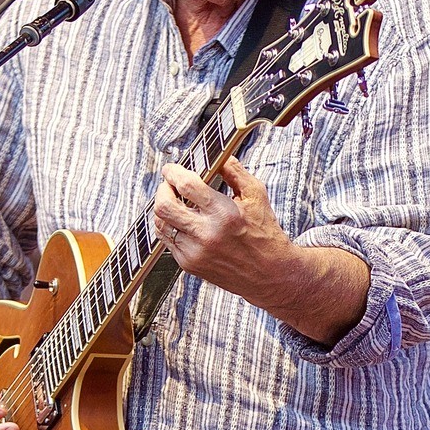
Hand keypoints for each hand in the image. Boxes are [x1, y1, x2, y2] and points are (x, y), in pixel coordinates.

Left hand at [152, 155, 289, 301]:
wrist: (269, 275)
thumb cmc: (265, 234)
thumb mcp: (256, 196)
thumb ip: (234, 171)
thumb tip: (217, 155)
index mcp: (224, 214)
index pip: (186, 185)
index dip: (173, 172)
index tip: (171, 168)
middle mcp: (206, 235)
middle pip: (164, 206)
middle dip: (162, 189)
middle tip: (169, 184)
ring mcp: (195, 252)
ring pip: (160, 224)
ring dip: (163, 208)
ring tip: (174, 201)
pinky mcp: (189, 265)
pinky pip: (167, 240)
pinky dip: (169, 226)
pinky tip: (181, 221)